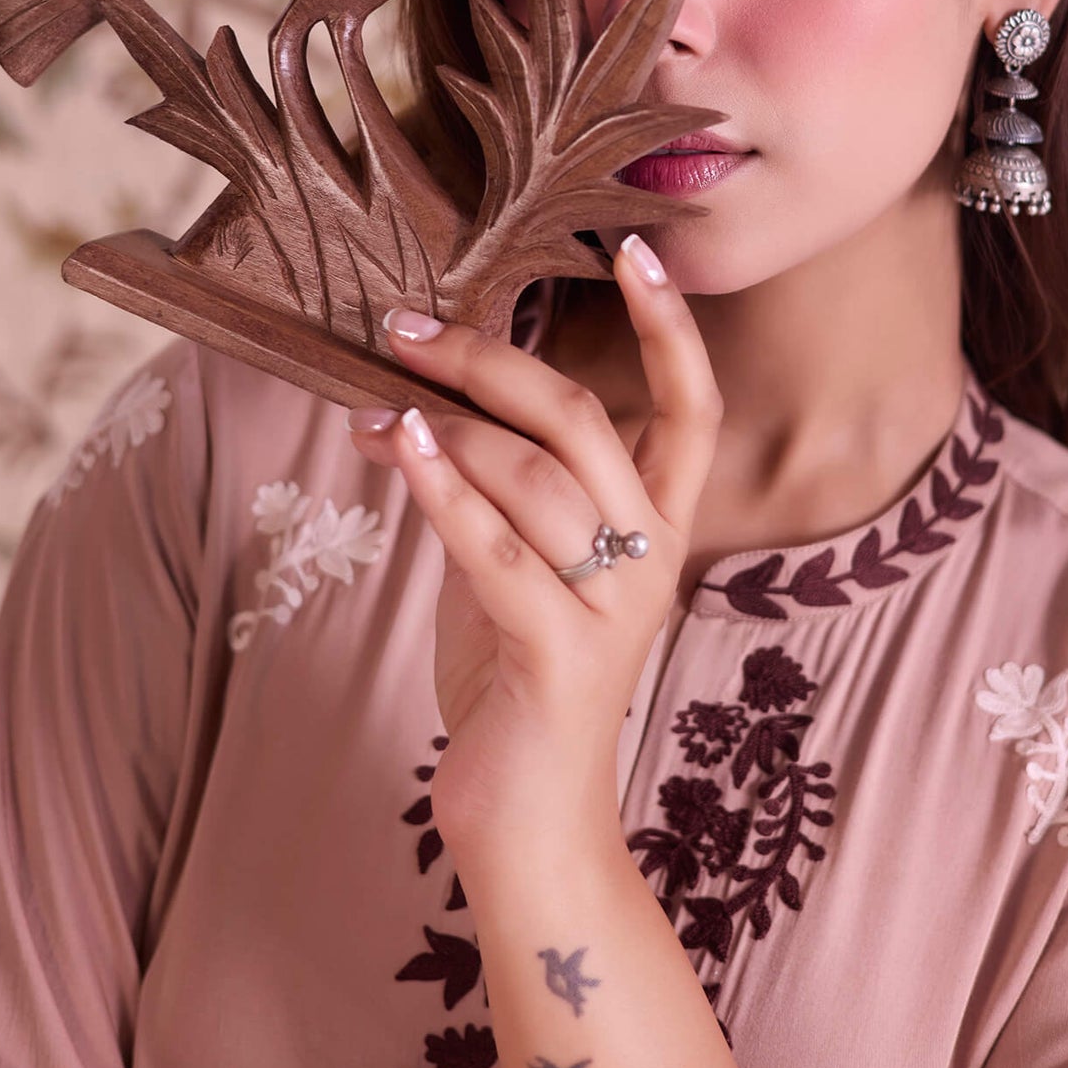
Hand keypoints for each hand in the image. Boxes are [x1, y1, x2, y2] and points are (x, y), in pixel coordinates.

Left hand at [345, 233, 721, 862]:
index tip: (638, 248)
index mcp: (659, 528)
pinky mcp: (561, 654)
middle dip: (492, 361)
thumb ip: (502, 486)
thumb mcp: (519, 563)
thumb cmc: (519, 678)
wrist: (531, 820)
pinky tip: (400, 440)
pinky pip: (494, 547)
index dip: (671, 327)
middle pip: (585, 423)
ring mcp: (613, 609)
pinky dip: (443, 486)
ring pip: (533, 476)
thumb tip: (428, 396)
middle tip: (410, 329)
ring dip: (444, 423)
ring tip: (377, 397)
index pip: (691, 408)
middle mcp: (651, 561)